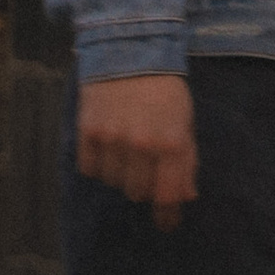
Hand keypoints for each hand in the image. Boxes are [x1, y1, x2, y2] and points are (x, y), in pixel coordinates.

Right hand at [78, 72, 199, 227]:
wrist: (128, 51)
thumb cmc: (163, 89)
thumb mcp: (184, 121)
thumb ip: (186, 160)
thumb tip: (185, 196)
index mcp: (171, 143)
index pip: (167, 195)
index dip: (167, 215)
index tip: (166, 224)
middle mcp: (141, 145)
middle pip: (138, 193)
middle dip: (144, 185)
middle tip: (146, 166)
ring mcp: (112, 139)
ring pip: (114, 182)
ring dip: (121, 173)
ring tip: (127, 148)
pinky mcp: (87, 132)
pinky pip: (90, 168)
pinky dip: (99, 163)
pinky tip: (107, 144)